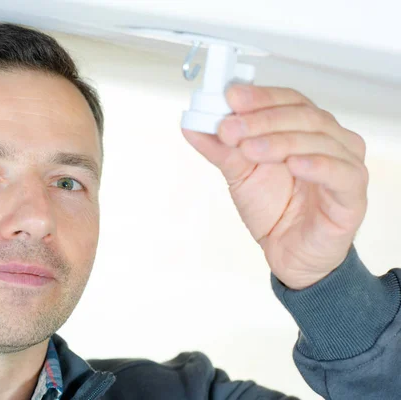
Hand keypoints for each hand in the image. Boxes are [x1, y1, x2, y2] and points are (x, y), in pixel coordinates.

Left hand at [182, 85, 368, 289]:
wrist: (289, 253)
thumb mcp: (240, 174)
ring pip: (318, 140)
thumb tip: (190, 125)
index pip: (287, 100)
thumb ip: (220, 149)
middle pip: (302, 115)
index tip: (230, 97)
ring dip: (280, 141)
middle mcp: (329, 140)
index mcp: (305, 128)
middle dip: (261, 120)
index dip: (259, 97)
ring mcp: (346, 165)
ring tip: (249, 149)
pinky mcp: (353, 196)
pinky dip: (317, 166)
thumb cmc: (274, 209)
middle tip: (230, 128)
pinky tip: (294, 164)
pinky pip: (341, 174)